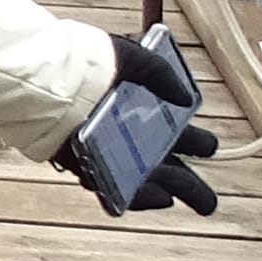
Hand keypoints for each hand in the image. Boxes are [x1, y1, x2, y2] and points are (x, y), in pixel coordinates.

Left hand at [56, 25, 223, 216]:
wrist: (51, 79)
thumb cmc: (90, 62)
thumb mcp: (131, 56)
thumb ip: (160, 73)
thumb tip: (185, 97)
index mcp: (141, 108)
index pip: (174, 131)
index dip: (195, 142)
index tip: (210, 147)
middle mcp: (127, 134)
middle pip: (165, 165)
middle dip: (190, 184)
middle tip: (209, 203)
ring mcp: (108, 153)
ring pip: (147, 181)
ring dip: (171, 191)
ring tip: (199, 204)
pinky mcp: (88, 166)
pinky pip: (117, 189)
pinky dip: (140, 197)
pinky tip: (161, 198)